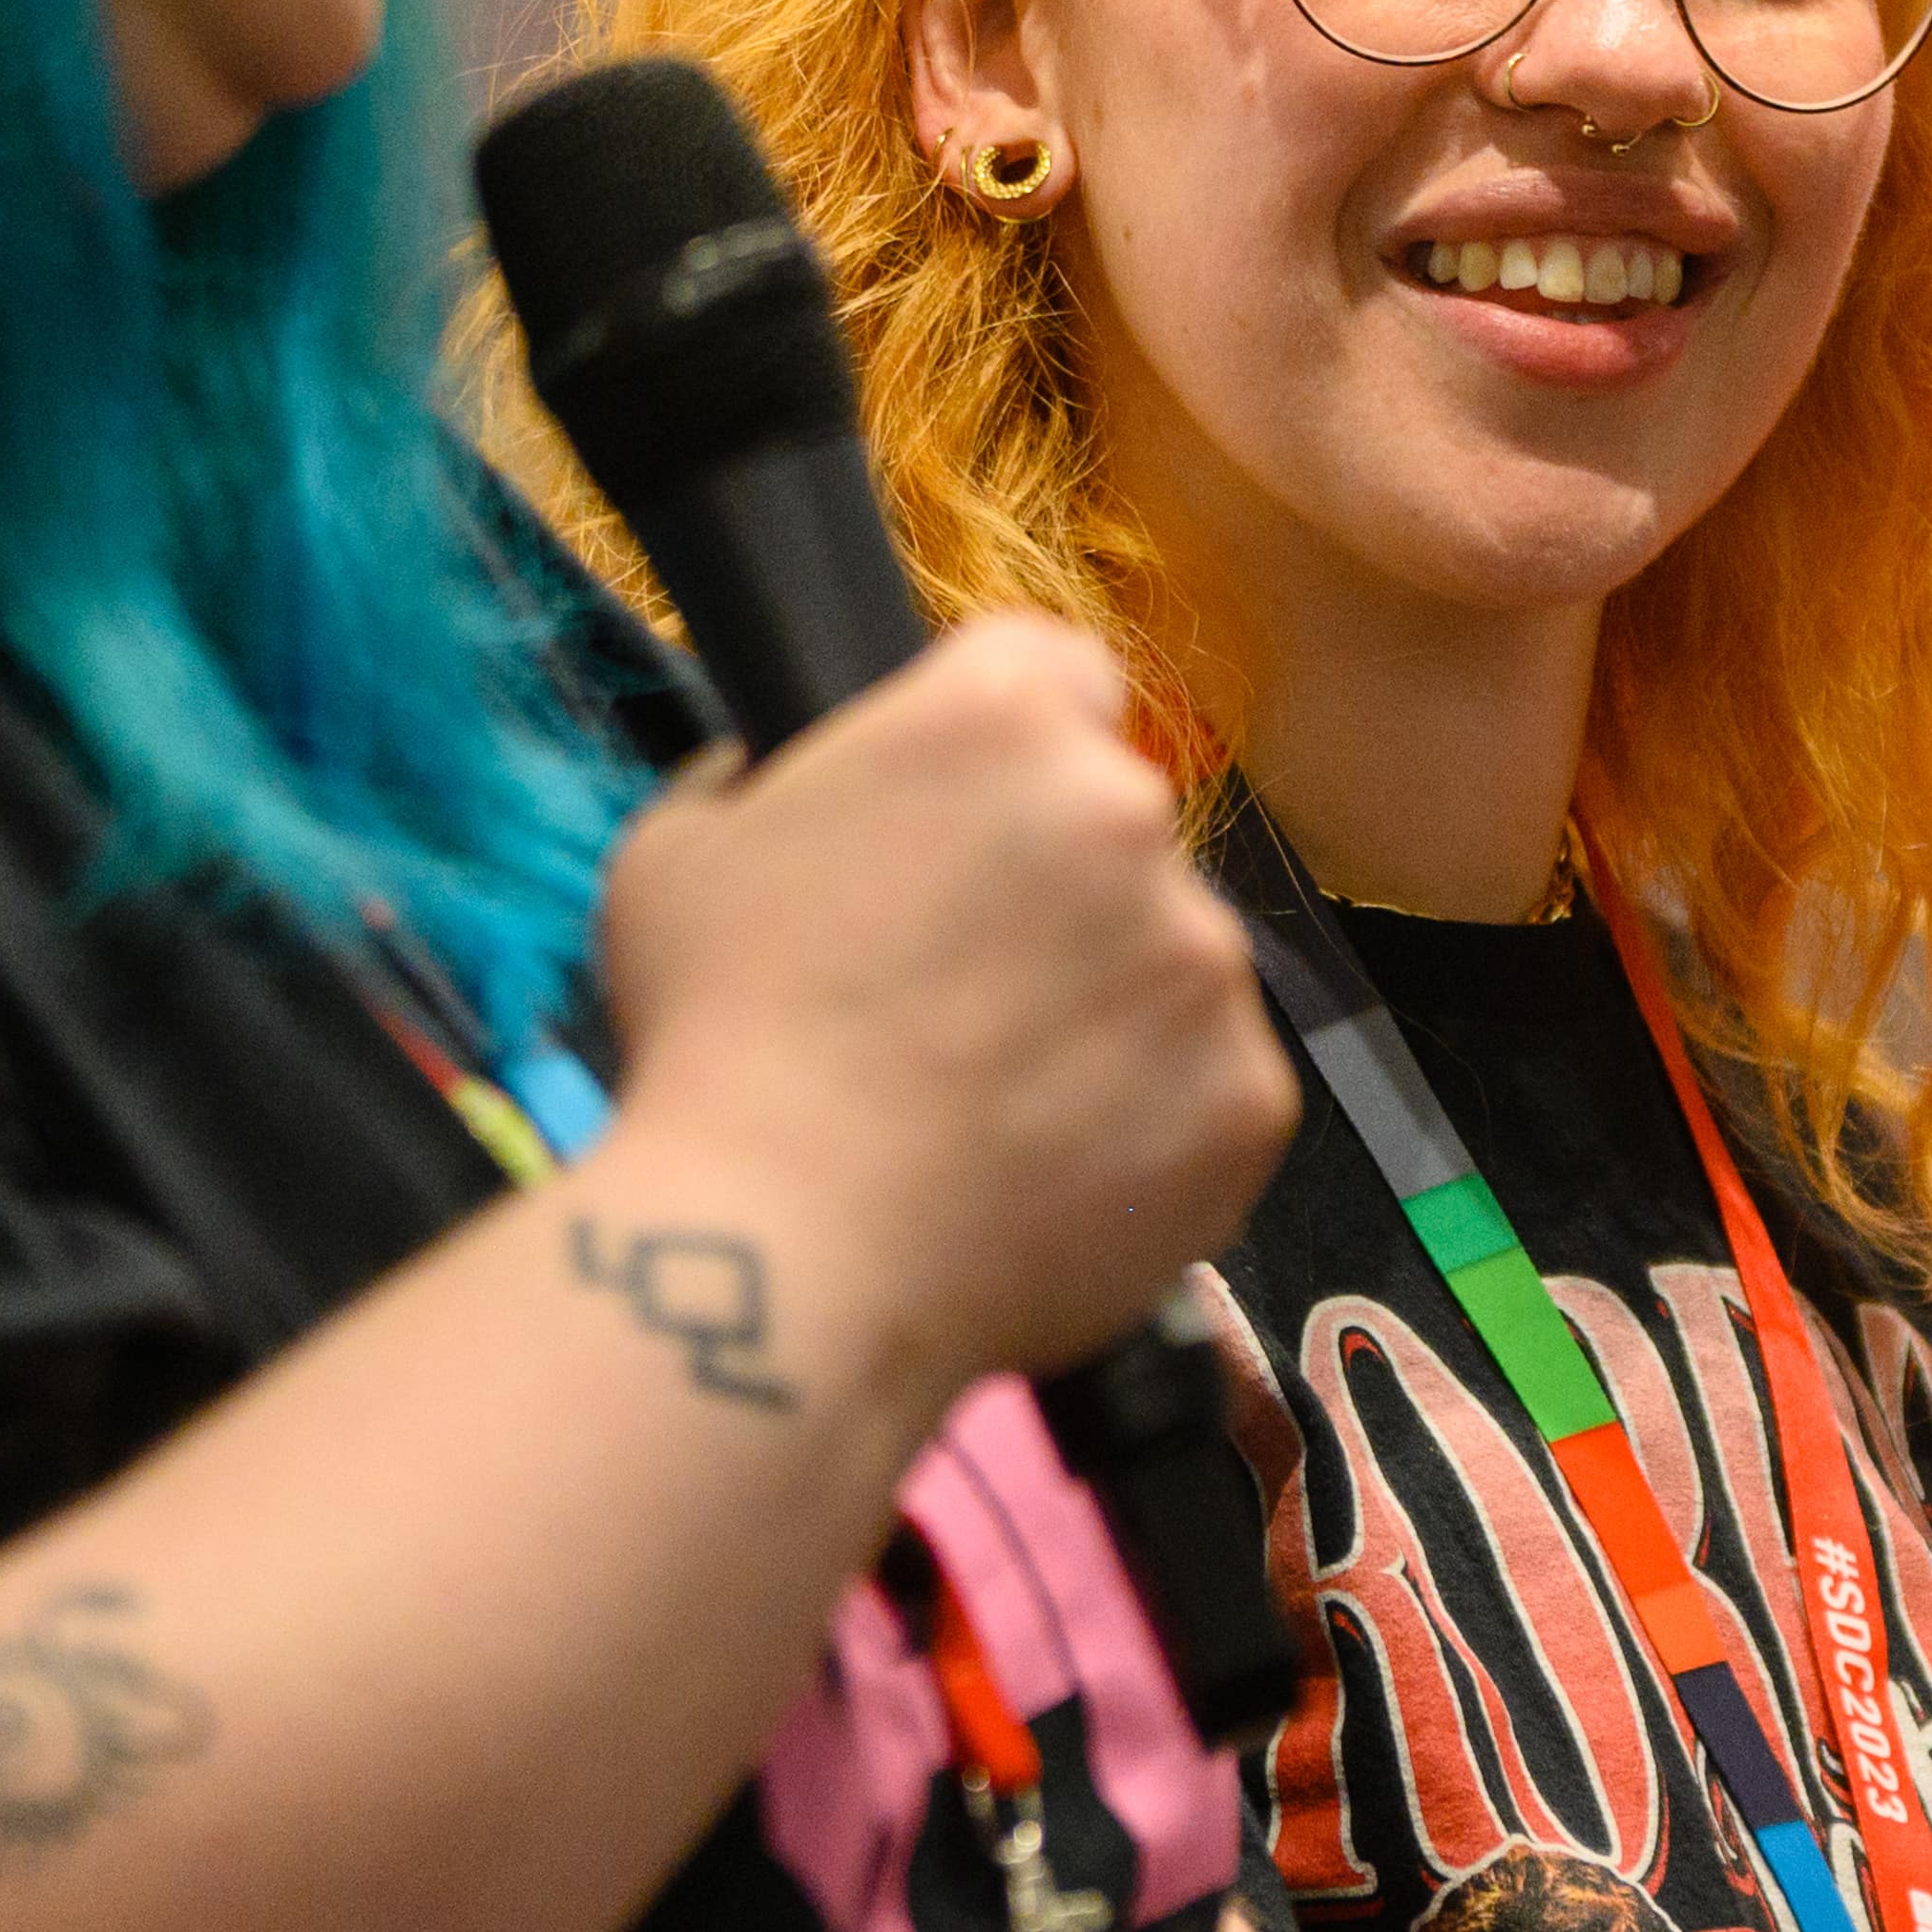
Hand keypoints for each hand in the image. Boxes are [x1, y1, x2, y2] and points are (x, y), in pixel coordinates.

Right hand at [591, 614, 1289, 1391]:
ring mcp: (1207, 959)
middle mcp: (1130, 811)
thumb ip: (757, 783)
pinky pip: (1210, 1091)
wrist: (788, 1260)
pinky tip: (1050, 1178)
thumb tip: (771, 784)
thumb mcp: (679, 853)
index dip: (1004, 748)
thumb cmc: (714, 1043)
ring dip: (1106, 1012)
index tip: (963, 826)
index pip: (1053, 671)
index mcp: (1000, 716)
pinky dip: (1151, 1129)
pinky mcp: (1252, 1096)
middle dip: (1054, 890)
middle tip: (957, 995)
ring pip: (1169, 962)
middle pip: (1115, 823)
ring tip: (994, 1110)